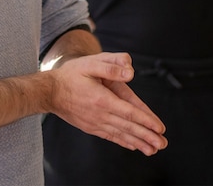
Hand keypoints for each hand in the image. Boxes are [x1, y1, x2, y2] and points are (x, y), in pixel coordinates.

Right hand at [48, 52, 167, 155]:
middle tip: (162, 143)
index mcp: (102, 99)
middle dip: (147, 136)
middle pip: (128, 127)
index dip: (146, 120)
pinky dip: (123, 141)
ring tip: (152, 149)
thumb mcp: (90, 63)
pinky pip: (110, 136)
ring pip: (121, 134)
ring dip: (138, 142)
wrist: (49, 91)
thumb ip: (111, 66)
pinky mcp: (90, 126)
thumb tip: (130, 72)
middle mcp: (99, 114)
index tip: (159, 128)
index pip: (129, 112)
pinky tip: (133, 146)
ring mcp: (94, 123)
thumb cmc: (71, 75)